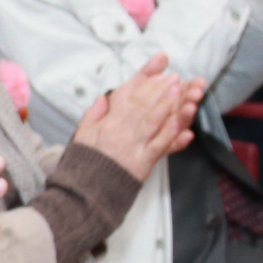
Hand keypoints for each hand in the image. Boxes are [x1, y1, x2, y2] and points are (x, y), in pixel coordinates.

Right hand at [72, 55, 204, 183]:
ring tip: (180, 91)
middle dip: (160, 89)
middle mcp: (121, 131)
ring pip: (152, 121)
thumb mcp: (83, 134)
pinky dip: (170, 134)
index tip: (158, 71)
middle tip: (174, 77)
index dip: (145, 82)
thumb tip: (102, 99)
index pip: (128, 96)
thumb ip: (93, 114)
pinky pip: (158, 146)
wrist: (87, 190)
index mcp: (108, 122)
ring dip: (168, 105)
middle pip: (143, 105)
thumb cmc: (86, 163)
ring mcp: (133, 146)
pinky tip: (180, 124)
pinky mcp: (143, 162)